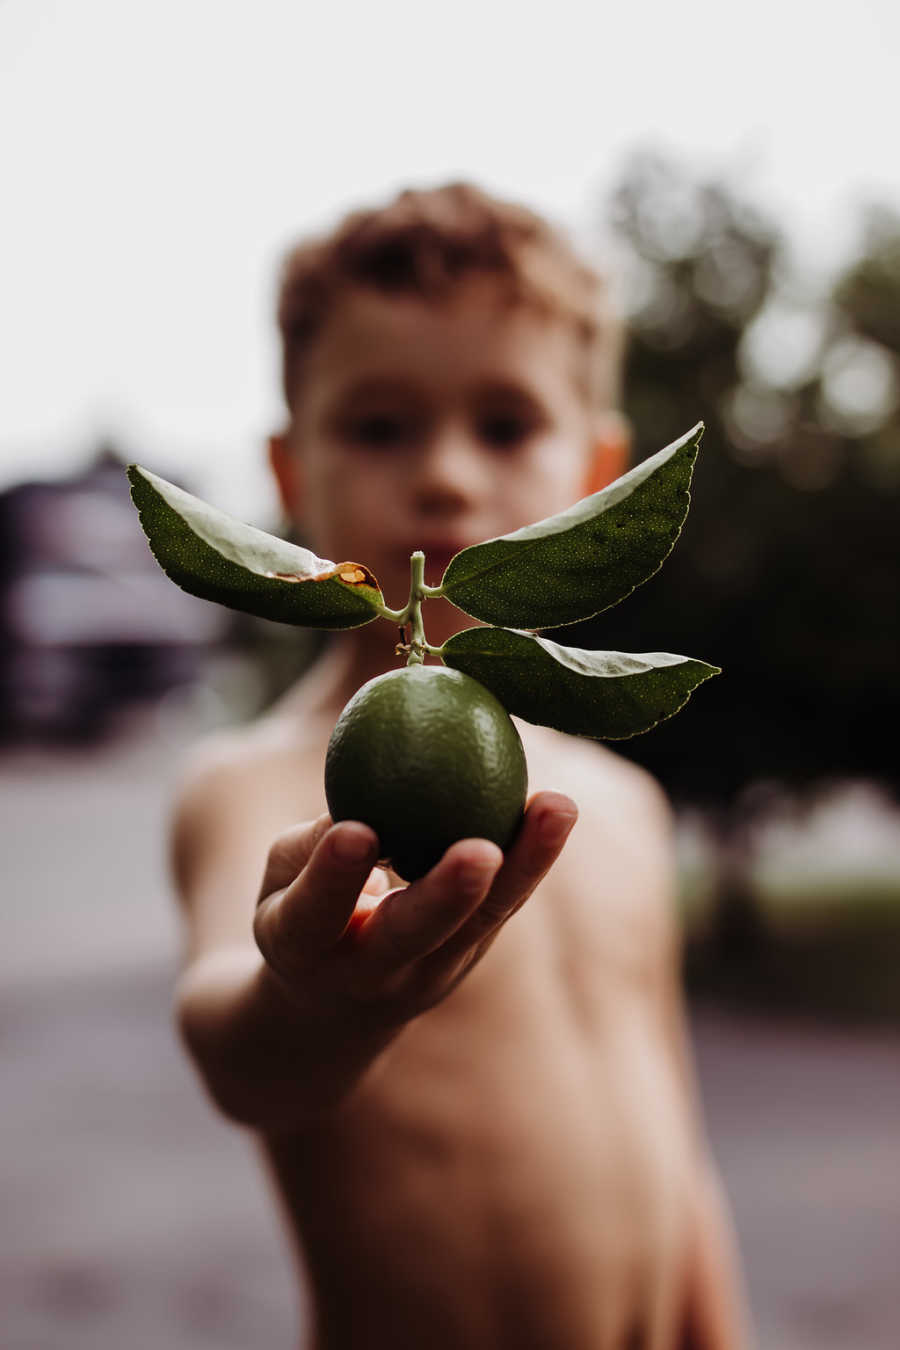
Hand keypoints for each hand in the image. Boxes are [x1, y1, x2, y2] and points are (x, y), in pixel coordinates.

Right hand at [254, 791, 577, 1024]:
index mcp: (303, 949)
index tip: (356, 833)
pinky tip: (557, 808)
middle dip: (447, 894)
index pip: (315, 915)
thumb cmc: (300, 913)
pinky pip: (503, 903)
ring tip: (558, 806)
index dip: (334, 877)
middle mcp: (370, 972)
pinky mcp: (470, 954)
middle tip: (480, 851)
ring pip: (481, 920)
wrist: (331, 1012)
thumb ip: (311, 843)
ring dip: (523, 866)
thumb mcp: (280, 883)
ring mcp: (430, 971)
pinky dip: (531, 858)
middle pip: (414, 934)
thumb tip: (363, 779)